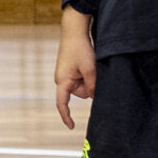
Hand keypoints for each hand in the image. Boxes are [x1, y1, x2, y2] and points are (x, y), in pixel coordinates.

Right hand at [54, 13, 96, 129]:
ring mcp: (66, 73)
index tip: (72, 127)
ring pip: (83, 86)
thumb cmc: (80, 49)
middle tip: (94, 73)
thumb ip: (92, 87)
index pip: (62, 104)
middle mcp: (62, 79)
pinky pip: (82, 78)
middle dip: (89, 87)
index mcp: (62, 81)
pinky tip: (89, 63)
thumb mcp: (90, 70)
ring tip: (90, 64)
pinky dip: (88, 74)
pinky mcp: (71, 68)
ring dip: (90, 79)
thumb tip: (95, 97)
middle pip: (80, 93)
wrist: (74, 30)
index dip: (66, 116)